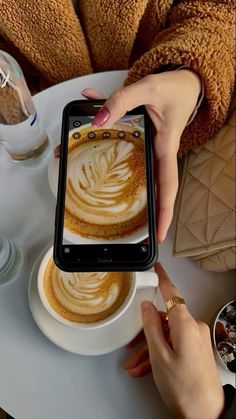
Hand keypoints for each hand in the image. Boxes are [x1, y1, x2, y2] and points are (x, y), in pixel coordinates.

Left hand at [81, 69, 200, 240]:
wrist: (185, 82)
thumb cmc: (174, 87)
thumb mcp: (149, 88)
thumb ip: (122, 101)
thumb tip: (97, 119)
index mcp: (166, 147)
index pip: (168, 186)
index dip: (164, 213)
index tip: (158, 235)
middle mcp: (159, 154)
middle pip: (153, 190)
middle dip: (146, 214)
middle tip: (134, 236)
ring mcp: (151, 151)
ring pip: (138, 177)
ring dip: (124, 193)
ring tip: (105, 209)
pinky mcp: (142, 144)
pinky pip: (128, 158)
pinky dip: (109, 160)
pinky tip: (86, 154)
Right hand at [124, 263, 223, 418]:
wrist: (205, 414)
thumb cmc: (185, 388)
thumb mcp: (159, 355)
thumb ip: (151, 326)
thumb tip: (147, 306)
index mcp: (186, 324)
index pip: (171, 294)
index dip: (162, 279)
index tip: (157, 267)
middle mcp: (194, 328)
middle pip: (164, 320)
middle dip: (145, 334)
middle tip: (130, 347)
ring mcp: (196, 339)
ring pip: (167, 335)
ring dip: (150, 349)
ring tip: (136, 366)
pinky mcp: (196, 350)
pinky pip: (175, 344)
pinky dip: (161, 353)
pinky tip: (147, 369)